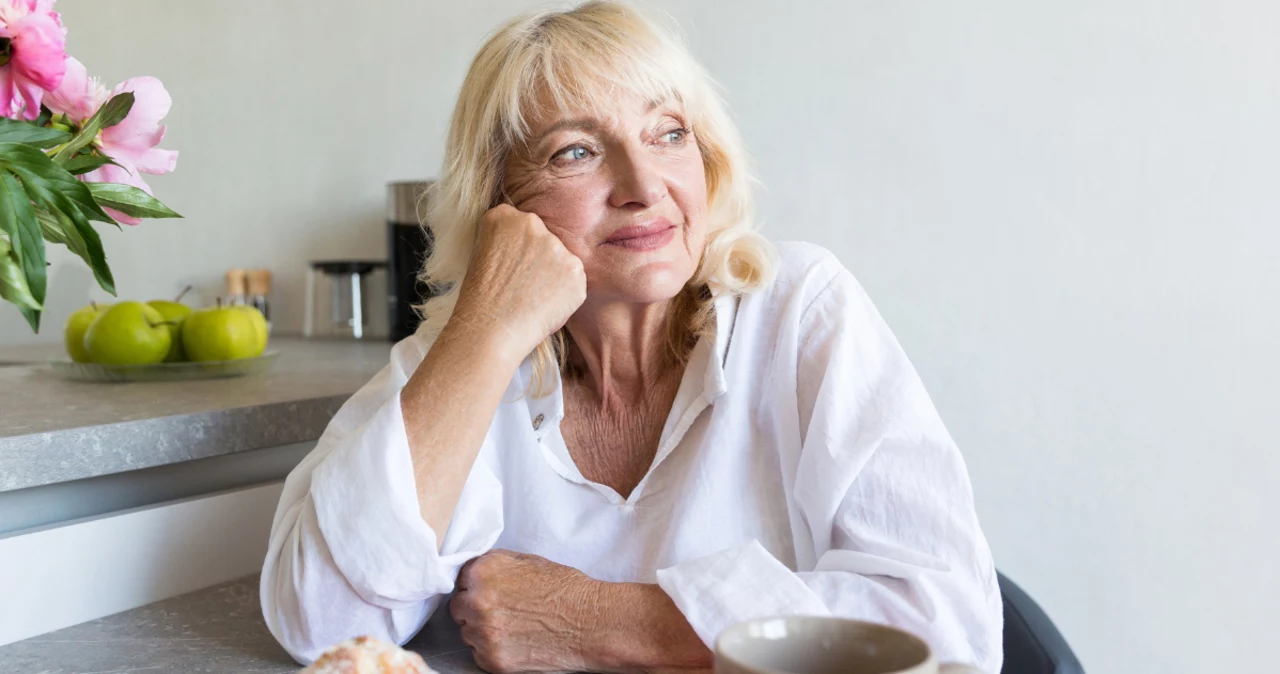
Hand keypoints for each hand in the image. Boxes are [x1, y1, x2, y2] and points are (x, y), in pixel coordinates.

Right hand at [449, 204, 586, 364]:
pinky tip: (545, 306)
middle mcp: (532, 225)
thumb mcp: (480, 255)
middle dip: (538, 259)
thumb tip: (526, 248)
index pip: (518, 225)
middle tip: (523, 285)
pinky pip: (573, 281)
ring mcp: (557, 246)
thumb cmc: (479, 300)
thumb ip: (505, 241)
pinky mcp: (575, 270)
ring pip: (560, 259)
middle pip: (543, 239)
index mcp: (503, 217)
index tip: (510, 266)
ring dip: (553, 276)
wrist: (491, 329)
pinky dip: (565, 294)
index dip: (516, 248)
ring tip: (532, 298)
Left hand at [450, 549, 598, 672]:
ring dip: (482, 630)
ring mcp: (483, 634)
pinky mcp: (493, 660)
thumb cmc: (566, 590)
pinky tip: (516, 641)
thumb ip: (496, 565)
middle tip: (501, 611)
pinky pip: (479, 654)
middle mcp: (477, 601)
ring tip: (513, 626)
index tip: (487, 592)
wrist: (591, 622)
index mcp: (484, 571)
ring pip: (467, 633)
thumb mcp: (529, 561)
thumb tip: (478, 573)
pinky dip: (492, 650)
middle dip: (474, 608)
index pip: (460, 579)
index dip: (475, 586)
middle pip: (458, 607)